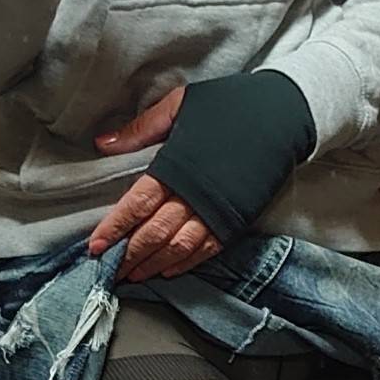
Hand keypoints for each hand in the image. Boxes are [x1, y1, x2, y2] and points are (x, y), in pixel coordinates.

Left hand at [89, 86, 222, 281]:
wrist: (283, 116)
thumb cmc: (229, 105)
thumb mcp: (180, 104)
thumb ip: (142, 127)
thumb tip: (103, 143)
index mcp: (176, 166)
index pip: (138, 204)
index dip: (116, 227)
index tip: (96, 245)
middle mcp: (195, 194)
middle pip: (155, 232)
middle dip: (129, 254)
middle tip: (109, 270)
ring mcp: (217, 210)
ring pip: (179, 247)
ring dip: (154, 263)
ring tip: (134, 275)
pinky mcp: (236, 218)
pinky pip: (207, 249)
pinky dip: (186, 263)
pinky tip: (169, 270)